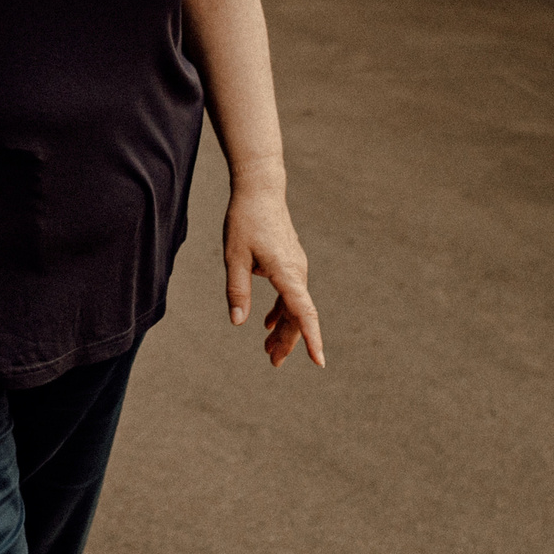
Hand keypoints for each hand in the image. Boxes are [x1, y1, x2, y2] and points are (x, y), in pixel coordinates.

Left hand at [225, 186, 324, 367]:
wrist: (260, 190)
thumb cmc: (245, 220)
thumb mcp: (234, 256)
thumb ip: (237, 289)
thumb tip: (238, 322)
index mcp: (287, 272)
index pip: (304, 312)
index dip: (311, 338)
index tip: (319, 361)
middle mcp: (297, 272)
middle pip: (297, 315)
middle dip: (287, 341)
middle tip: (273, 362)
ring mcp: (295, 267)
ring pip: (293, 306)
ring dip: (283, 328)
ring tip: (268, 350)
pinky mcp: (289, 262)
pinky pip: (289, 293)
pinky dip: (280, 310)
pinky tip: (269, 323)